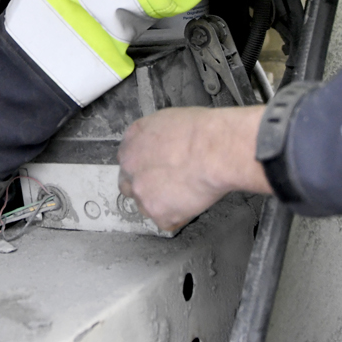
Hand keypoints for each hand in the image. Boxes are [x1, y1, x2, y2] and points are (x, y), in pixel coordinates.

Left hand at [117, 105, 269, 233]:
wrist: (214, 150)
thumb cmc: (201, 131)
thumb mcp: (168, 119)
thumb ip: (154, 137)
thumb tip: (160, 147)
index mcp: (132, 141)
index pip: (128, 160)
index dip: (144, 167)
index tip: (157, 170)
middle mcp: (129, 168)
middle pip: (129, 185)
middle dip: (145, 188)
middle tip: (167, 187)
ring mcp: (142, 193)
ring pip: (146, 205)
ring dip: (161, 204)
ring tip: (185, 195)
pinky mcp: (157, 213)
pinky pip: (166, 221)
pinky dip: (179, 216)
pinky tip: (192, 204)